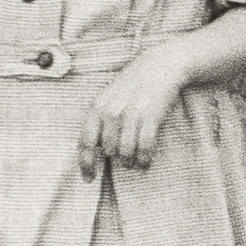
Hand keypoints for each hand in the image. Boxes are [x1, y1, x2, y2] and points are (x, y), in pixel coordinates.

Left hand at [76, 45, 191, 176]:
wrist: (160, 66)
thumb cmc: (133, 84)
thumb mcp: (109, 98)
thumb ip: (100, 120)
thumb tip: (95, 148)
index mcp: (97, 108)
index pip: (85, 142)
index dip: (86, 164)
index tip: (89, 179)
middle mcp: (111, 112)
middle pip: (108, 150)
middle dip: (116, 159)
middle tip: (125, 160)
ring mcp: (131, 114)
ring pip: (126, 151)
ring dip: (131, 161)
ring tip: (136, 162)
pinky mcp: (151, 116)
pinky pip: (145, 146)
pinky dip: (145, 157)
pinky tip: (146, 160)